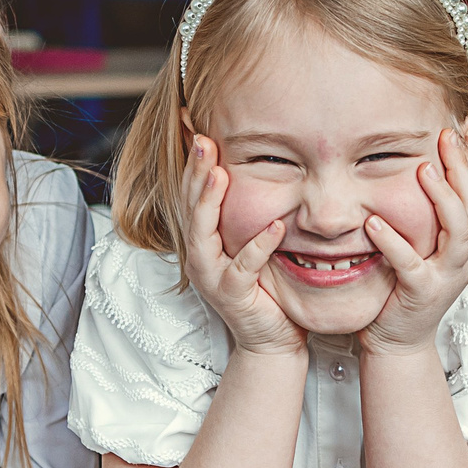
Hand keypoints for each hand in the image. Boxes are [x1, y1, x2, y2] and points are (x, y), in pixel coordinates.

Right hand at [182, 135, 304, 357]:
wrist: (271, 338)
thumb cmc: (265, 288)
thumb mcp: (251, 243)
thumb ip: (248, 213)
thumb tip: (257, 171)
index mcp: (203, 241)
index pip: (192, 194)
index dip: (193, 164)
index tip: (195, 129)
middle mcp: (200, 256)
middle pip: (191, 207)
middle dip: (197, 173)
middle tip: (203, 140)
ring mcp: (213, 277)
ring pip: (204, 235)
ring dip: (210, 202)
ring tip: (219, 174)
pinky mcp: (234, 295)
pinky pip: (244, 268)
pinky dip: (259, 246)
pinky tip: (276, 226)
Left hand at [360, 114, 467, 357]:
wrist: (399, 340)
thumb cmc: (406, 285)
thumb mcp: (423, 243)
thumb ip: (427, 211)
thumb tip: (423, 164)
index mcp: (465, 241)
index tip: (455, 128)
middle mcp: (463, 256)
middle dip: (461, 168)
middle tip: (444, 137)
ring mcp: (446, 276)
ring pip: (458, 232)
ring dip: (442, 199)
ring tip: (422, 171)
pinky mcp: (422, 294)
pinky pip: (412, 265)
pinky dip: (394, 242)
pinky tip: (374, 222)